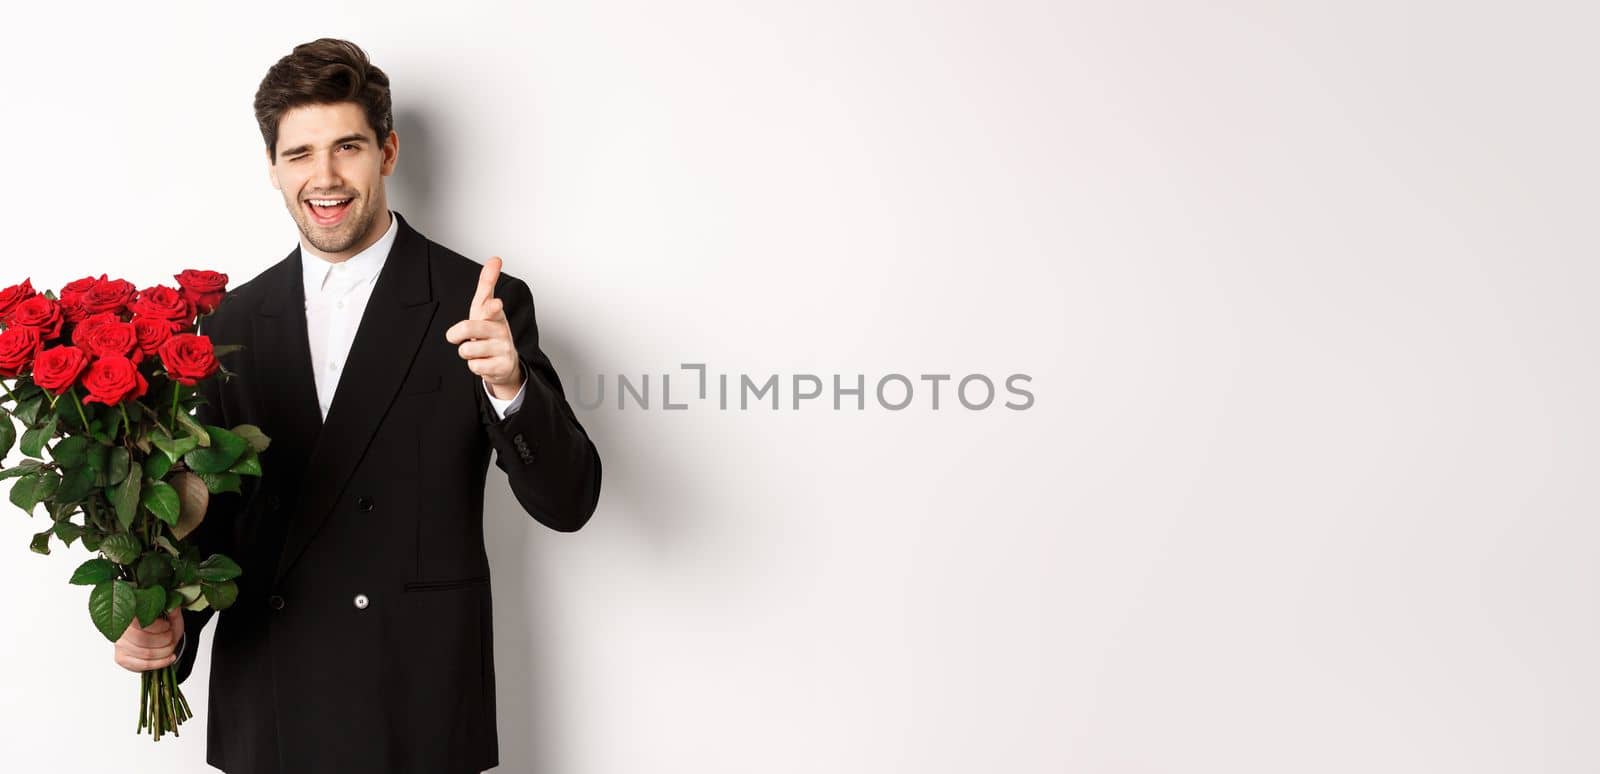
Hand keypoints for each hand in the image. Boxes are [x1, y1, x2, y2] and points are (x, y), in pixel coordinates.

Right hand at [114, 607, 182, 672]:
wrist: (156, 638)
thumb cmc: (161, 627)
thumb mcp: (170, 616)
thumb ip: (172, 611)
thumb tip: (172, 607)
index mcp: (130, 615)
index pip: (142, 623)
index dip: (160, 627)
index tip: (168, 626)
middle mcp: (121, 630)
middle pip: (143, 640)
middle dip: (164, 640)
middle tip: (171, 637)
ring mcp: (119, 645)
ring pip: (146, 653)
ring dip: (165, 651)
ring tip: (170, 646)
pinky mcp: (121, 658)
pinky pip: (143, 664)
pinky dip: (160, 662)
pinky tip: (169, 657)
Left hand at [446, 256, 523, 398]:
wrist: (505, 362)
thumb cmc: (490, 330)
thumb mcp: (485, 308)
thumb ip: (487, 284)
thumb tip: (495, 259)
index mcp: (496, 314)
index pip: (491, 308)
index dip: (491, 306)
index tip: (495, 304)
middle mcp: (501, 330)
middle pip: (469, 328)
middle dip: (457, 333)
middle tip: (456, 336)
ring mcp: (503, 349)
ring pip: (467, 350)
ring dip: (466, 352)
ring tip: (476, 350)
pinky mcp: (502, 367)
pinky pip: (474, 366)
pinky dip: (475, 366)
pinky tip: (484, 362)